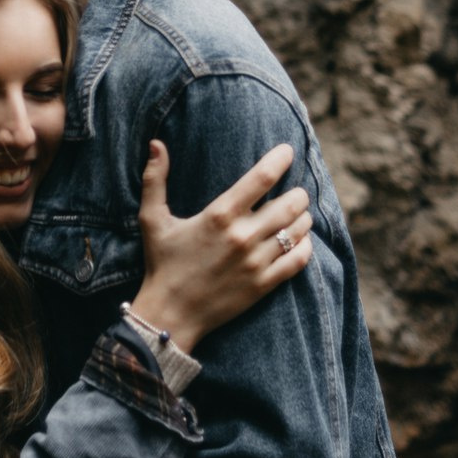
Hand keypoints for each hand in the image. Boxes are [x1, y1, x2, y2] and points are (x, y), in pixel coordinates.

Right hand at [128, 140, 312, 349]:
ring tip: (297, 215)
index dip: (280, 159)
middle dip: (297, 193)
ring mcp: (255, 262)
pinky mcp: (263, 285)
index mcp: (219, 215)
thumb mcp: (152, 219)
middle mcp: (242, 236)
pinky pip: (299, 260)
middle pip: (290, 203)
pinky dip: (305, 246)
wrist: (170, 314)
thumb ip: (154, 179)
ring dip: (302, 218)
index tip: (288, 151)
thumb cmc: (162, 263)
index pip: (262, 178)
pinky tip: (299, 241)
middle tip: (294, 192)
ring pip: (298, 230)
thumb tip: (156, 143)